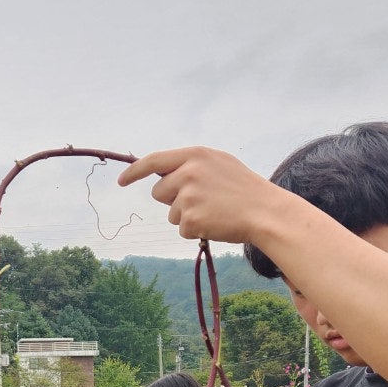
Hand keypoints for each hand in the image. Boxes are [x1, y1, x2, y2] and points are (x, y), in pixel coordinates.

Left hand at [117, 147, 280, 244]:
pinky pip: (182, 230)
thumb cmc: (245, 189)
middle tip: (203, 200)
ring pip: (171, 214)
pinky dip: (196, 231)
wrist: (265, 212)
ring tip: (215, 211)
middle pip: (159, 192)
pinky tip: (215, 223)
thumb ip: (193, 164)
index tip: (122, 181)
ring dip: (188, 217)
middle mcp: (188, 173)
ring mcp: (188, 196)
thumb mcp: (220, 164)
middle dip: (174, 199)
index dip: (134, 172)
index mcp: (195, 155)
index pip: (154, 161)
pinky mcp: (190, 219)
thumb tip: (165, 173)